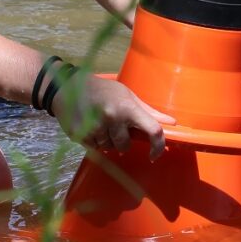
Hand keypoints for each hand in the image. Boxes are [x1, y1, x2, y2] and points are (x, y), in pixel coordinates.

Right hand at [51, 73, 175, 159]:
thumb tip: (172, 123)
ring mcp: (94, 128)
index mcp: (127, 107)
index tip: (155, 154)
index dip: (158, 146)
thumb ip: (149, 111)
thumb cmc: (103, 90)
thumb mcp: (127, 95)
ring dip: (107, 142)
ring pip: (109, 148)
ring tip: (100, 125)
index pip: (152, 130)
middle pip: (125, 146)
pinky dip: (94, 142)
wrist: (68, 86)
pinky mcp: (80, 135)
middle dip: (122, 140)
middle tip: (115, 127)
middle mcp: (112, 118)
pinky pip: (94, 148)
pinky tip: (90, 128)